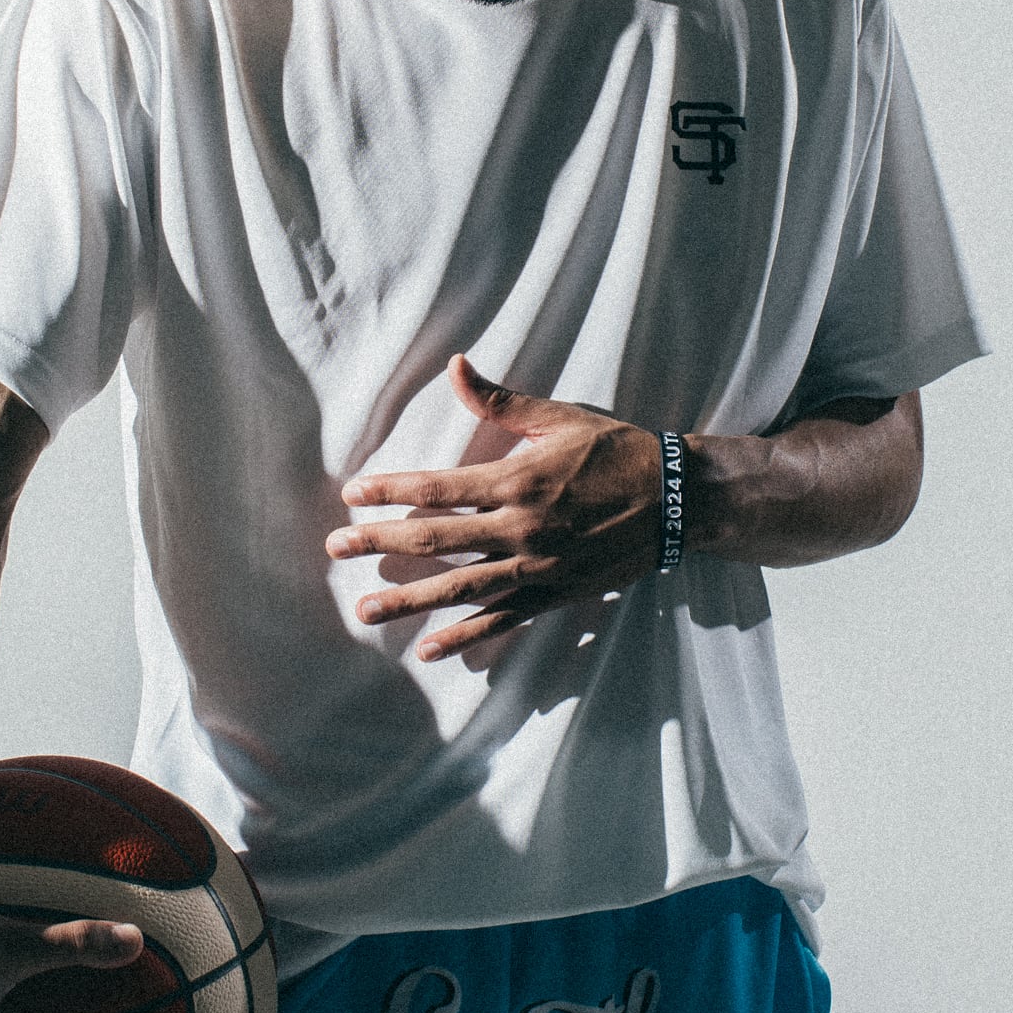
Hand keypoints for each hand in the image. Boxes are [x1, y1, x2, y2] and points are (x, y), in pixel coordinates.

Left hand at [325, 354, 663, 659]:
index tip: (351, 494)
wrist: (677, 501)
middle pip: (435, 539)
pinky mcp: (554, 594)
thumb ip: (500, 399)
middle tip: (334, 549)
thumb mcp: (558, 418)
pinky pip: (502, 620)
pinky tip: (430, 648)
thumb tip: (456, 364)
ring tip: (365, 610)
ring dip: (409, 599)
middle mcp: (520, 528)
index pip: (437, 487)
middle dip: (379, 542)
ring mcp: (536, 567)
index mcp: (517, 481)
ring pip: (459, 588)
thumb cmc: (615, 452)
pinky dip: (465, 636)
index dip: (390, 490)